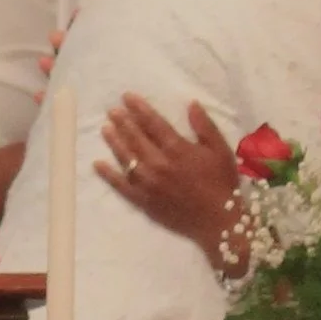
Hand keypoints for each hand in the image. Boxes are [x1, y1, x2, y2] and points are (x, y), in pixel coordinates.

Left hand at [98, 95, 245, 268]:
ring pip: (126, 158)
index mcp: (177, 149)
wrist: (220, 222)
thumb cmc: (222, 183)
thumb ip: (204, 126)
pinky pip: (122, 186)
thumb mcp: (220, 150)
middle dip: (123, 122)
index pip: (153, 123)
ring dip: (114, 142)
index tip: (127, 97)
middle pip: (135, 138)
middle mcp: (159, 164)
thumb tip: (191, 104)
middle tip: (112, 111)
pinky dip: (108, 175)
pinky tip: (98, 164)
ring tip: (105, 129)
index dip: (139, 109)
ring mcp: (149, 184)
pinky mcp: (144, 202)